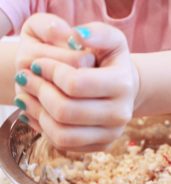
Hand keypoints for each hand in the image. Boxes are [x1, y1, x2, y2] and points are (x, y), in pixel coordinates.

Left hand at [15, 16, 139, 151]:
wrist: (125, 90)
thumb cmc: (112, 64)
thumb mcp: (111, 41)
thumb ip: (97, 33)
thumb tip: (76, 36)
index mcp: (122, 85)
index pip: (75, 83)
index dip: (49, 72)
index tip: (37, 64)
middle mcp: (120, 114)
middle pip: (66, 111)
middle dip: (39, 92)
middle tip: (27, 79)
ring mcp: (112, 134)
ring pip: (62, 135)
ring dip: (38, 114)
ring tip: (28, 96)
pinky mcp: (102, 145)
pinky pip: (64, 144)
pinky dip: (45, 128)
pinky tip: (40, 111)